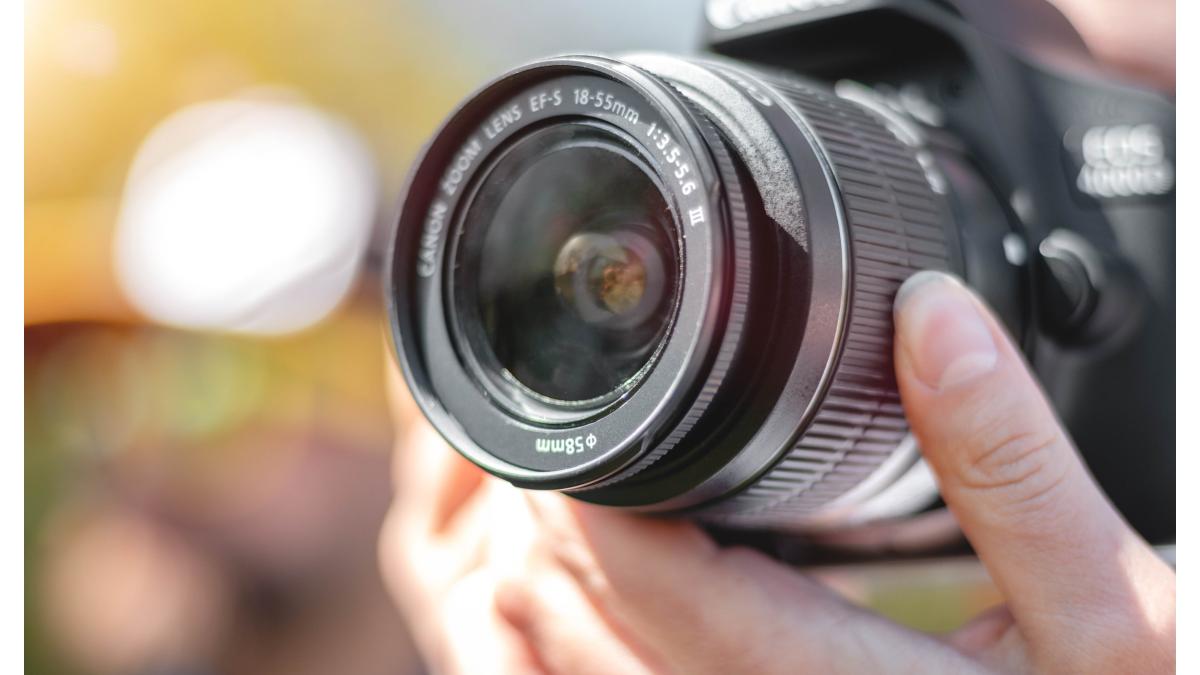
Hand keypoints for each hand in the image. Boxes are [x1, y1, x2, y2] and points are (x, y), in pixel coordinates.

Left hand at [379, 271, 1173, 673]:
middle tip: (568, 432)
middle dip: (557, 526)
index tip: (576, 422)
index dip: (592, 500)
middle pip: (592, 632)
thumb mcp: (1107, 602)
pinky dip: (598, 626)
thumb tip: (932, 314)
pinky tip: (619, 573)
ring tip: (571, 488)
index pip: (657, 590)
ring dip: (559, 578)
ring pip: (591, 673)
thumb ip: (1015, 460)